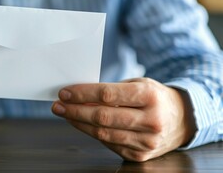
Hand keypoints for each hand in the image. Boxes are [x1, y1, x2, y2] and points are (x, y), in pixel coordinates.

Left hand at [51, 78, 195, 161]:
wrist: (182, 119)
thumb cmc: (155, 97)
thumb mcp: (138, 84)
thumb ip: (111, 90)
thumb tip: (79, 96)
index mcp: (150, 96)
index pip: (107, 95)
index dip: (82, 94)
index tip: (65, 93)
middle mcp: (151, 120)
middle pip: (102, 117)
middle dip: (75, 110)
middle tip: (58, 105)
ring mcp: (147, 141)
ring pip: (103, 133)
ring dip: (79, 123)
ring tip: (65, 114)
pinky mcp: (141, 155)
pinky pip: (109, 144)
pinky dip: (92, 133)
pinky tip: (82, 125)